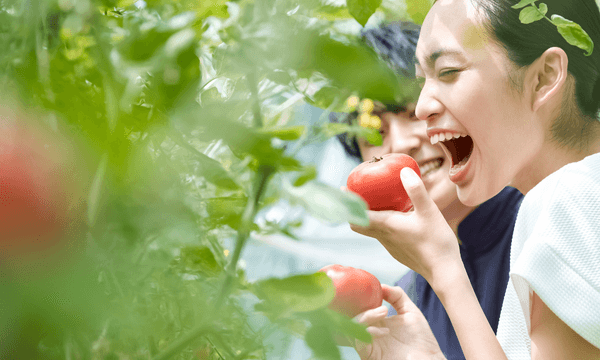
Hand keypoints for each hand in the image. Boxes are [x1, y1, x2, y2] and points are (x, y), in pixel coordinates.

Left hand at [349, 168, 460, 285]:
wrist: (444, 272)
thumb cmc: (436, 242)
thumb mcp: (429, 211)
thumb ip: (416, 190)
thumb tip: (404, 170)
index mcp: (386, 225)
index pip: (357, 215)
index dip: (348, 203)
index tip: (344, 190)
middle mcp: (384, 237)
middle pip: (359, 223)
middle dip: (354, 209)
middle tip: (358, 194)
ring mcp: (390, 246)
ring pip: (371, 230)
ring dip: (368, 217)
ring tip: (376, 202)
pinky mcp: (398, 252)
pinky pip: (383, 236)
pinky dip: (381, 225)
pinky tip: (395, 218)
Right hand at [354, 284, 445, 359]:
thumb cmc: (421, 340)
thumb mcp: (410, 311)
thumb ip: (397, 295)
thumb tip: (381, 285)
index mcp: (376, 321)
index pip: (359, 306)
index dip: (359, 297)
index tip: (368, 289)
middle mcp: (369, 330)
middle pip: (351, 314)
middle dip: (359, 305)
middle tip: (381, 305)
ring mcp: (368, 342)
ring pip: (351, 326)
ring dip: (365, 316)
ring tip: (384, 312)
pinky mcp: (368, 354)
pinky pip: (357, 341)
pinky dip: (367, 331)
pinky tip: (384, 331)